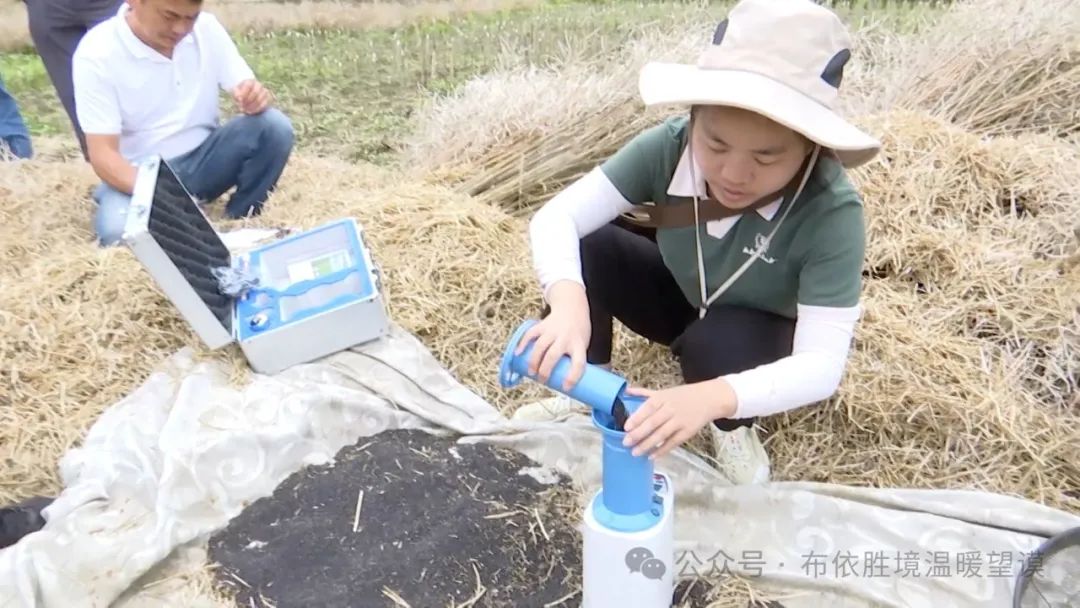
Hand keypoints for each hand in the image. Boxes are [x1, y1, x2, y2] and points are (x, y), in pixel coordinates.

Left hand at [233, 79, 271, 114]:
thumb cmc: (240, 92)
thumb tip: (239, 99)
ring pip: (260, 99)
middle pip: (255, 92)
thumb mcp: (235, 91)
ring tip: (245, 110)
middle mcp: (259, 85)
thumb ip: (236, 94)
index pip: (248, 86)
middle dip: (248, 101)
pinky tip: (251, 112)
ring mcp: (264, 92)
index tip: (239, 100)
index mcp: (250, 81)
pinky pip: (264, 105)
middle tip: (242, 107)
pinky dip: (256, 109)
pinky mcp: (267, 99)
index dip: (243, 93)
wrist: (247, 94)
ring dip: (252, 106)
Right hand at [514, 281, 590, 391]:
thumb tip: (562, 384)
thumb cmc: (578, 332)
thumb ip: (572, 361)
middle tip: (542, 380)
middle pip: (553, 355)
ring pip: (540, 346)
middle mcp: (565, 337)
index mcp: (579, 344)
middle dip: (545, 370)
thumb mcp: (582, 345)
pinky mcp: (542, 325)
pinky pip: (530, 334)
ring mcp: (552, 330)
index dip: (572, 377)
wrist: (572, 307)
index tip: (566, 388)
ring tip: (531, 373)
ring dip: (533, 361)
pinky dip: (523, 344)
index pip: (578, 363)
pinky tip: (517, 353)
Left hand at [621, 379, 736, 459]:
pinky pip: (673, 443)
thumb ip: (644, 393)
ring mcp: (680, 421)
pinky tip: (651, 456)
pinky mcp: (688, 432)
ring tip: (635, 452)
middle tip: (626, 442)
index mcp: (663, 398)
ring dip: (648, 444)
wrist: (709, 399)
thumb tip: (626, 391)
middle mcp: (671, 409)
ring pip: (662, 434)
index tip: (626, 427)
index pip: (648, 407)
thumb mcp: (664, 392)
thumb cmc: (682, 396)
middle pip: (653, 422)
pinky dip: (662, 450)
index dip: (637, 417)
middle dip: (639, 434)